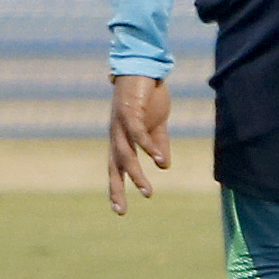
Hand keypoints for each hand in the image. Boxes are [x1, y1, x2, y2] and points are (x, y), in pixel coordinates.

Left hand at [107, 74, 172, 214]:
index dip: (116, 187)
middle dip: (117, 188)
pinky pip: (137, 133)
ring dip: (135, 173)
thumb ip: (159, 144)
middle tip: (121, 211)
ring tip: (147, 191)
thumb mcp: (158, 124)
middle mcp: (117, 134)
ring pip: (125, 153)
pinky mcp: (130, 110)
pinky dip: (147, 147)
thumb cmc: (148, 94)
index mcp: (122, 138)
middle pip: (114, 165)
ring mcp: (121, 123)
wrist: (145, 67)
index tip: (119, 210)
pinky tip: (158, 160)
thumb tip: (164, 166)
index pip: (116, 167)